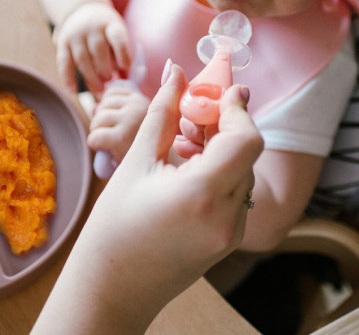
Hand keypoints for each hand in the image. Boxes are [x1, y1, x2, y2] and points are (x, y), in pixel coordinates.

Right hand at [31, 62, 261, 334]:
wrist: (113, 286)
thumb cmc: (114, 225)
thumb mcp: (136, 161)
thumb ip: (162, 112)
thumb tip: (175, 72)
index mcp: (202, 196)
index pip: (245, 140)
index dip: (236, 108)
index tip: (222, 89)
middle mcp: (228, 218)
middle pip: (246, 152)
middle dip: (225, 122)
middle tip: (196, 109)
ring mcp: (232, 232)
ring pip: (243, 170)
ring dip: (222, 146)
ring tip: (186, 139)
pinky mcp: (230, 239)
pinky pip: (236, 191)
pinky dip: (220, 169)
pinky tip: (190, 165)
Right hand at [53, 2, 130, 94]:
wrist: (83, 9)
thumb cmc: (107, 30)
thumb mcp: (117, 33)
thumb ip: (122, 53)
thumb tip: (127, 77)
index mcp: (110, 25)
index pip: (117, 37)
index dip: (122, 53)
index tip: (125, 67)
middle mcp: (92, 28)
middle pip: (98, 50)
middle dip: (104, 69)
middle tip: (109, 81)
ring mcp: (75, 35)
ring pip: (82, 59)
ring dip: (90, 77)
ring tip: (99, 88)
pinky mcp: (63, 43)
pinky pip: (64, 62)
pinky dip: (67, 78)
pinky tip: (73, 90)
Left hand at [87, 81, 149, 162]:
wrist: (161, 174)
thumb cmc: (148, 151)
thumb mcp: (137, 125)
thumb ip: (116, 112)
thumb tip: (93, 107)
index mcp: (144, 100)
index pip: (112, 92)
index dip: (109, 108)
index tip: (116, 123)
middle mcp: (139, 105)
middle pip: (103, 104)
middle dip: (102, 120)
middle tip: (113, 137)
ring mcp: (131, 120)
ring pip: (98, 119)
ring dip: (98, 132)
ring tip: (110, 144)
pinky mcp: (122, 138)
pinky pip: (95, 137)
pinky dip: (95, 144)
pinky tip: (106, 150)